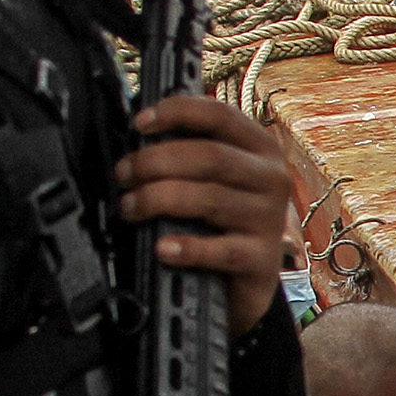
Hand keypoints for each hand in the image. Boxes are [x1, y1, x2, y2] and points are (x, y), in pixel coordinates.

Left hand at [118, 93, 304, 336]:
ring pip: (211, 199)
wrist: (246, 282)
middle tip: (124, 174)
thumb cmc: (221, 222)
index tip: (139, 123)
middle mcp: (271, 179)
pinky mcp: (262, 260)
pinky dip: (187, 248)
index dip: (177, 113)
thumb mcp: (214, 180)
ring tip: (129, 208)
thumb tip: (137, 138)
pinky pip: (221, 250)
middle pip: (211, 157)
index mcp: (259, 149)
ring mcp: (269, 220)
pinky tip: (161, 248)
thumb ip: (188, 155)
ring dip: (159, 199)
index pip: (220, 116)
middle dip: (157, 162)